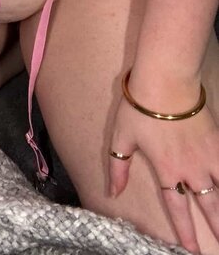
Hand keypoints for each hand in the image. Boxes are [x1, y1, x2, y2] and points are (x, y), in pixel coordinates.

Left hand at [109, 87, 218, 253]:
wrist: (166, 81)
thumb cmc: (140, 108)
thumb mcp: (121, 137)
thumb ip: (119, 167)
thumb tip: (113, 193)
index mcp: (166, 170)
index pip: (176, 206)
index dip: (184, 229)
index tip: (191, 249)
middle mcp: (190, 169)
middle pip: (206, 205)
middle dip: (214, 227)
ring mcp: (207, 156)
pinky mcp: (218, 142)